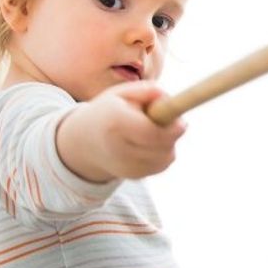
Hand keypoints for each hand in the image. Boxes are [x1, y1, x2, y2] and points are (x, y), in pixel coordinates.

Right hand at [58, 82, 186, 181]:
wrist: (86, 141)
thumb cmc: (111, 110)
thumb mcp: (124, 93)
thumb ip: (148, 91)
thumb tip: (169, 100)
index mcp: (115, 122)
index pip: (150, 132)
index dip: (171, 129)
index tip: (182, 123)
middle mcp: (119, 147)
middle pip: (162, 146)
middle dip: (172, 133)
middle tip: (169, 121)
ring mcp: (126, 165)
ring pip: (166, 157)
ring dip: (169, 143)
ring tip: (155, 130)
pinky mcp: (134, 176)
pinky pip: (162, 164)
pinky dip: (163, 153)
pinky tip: (151, 143)